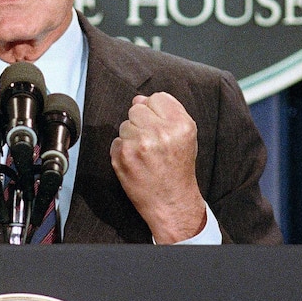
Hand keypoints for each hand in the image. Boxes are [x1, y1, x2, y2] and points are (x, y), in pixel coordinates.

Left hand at [110, 92, 206, 243]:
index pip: (157, 98)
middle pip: (137, 109)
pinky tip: (136, 162)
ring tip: (145, 154)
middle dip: (141, 123)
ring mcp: (139, 144)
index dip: (156, 112)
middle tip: (151, 143)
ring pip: (124, 124)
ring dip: (131, 137)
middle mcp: (161, 132)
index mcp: (180, 124)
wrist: (172, 203)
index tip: (160, 126)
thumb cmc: (178, 168)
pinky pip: (116, 141)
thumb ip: (166, 113)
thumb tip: (139, 99)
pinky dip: (122, 150)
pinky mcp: (122, 156)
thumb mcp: (185, 137)